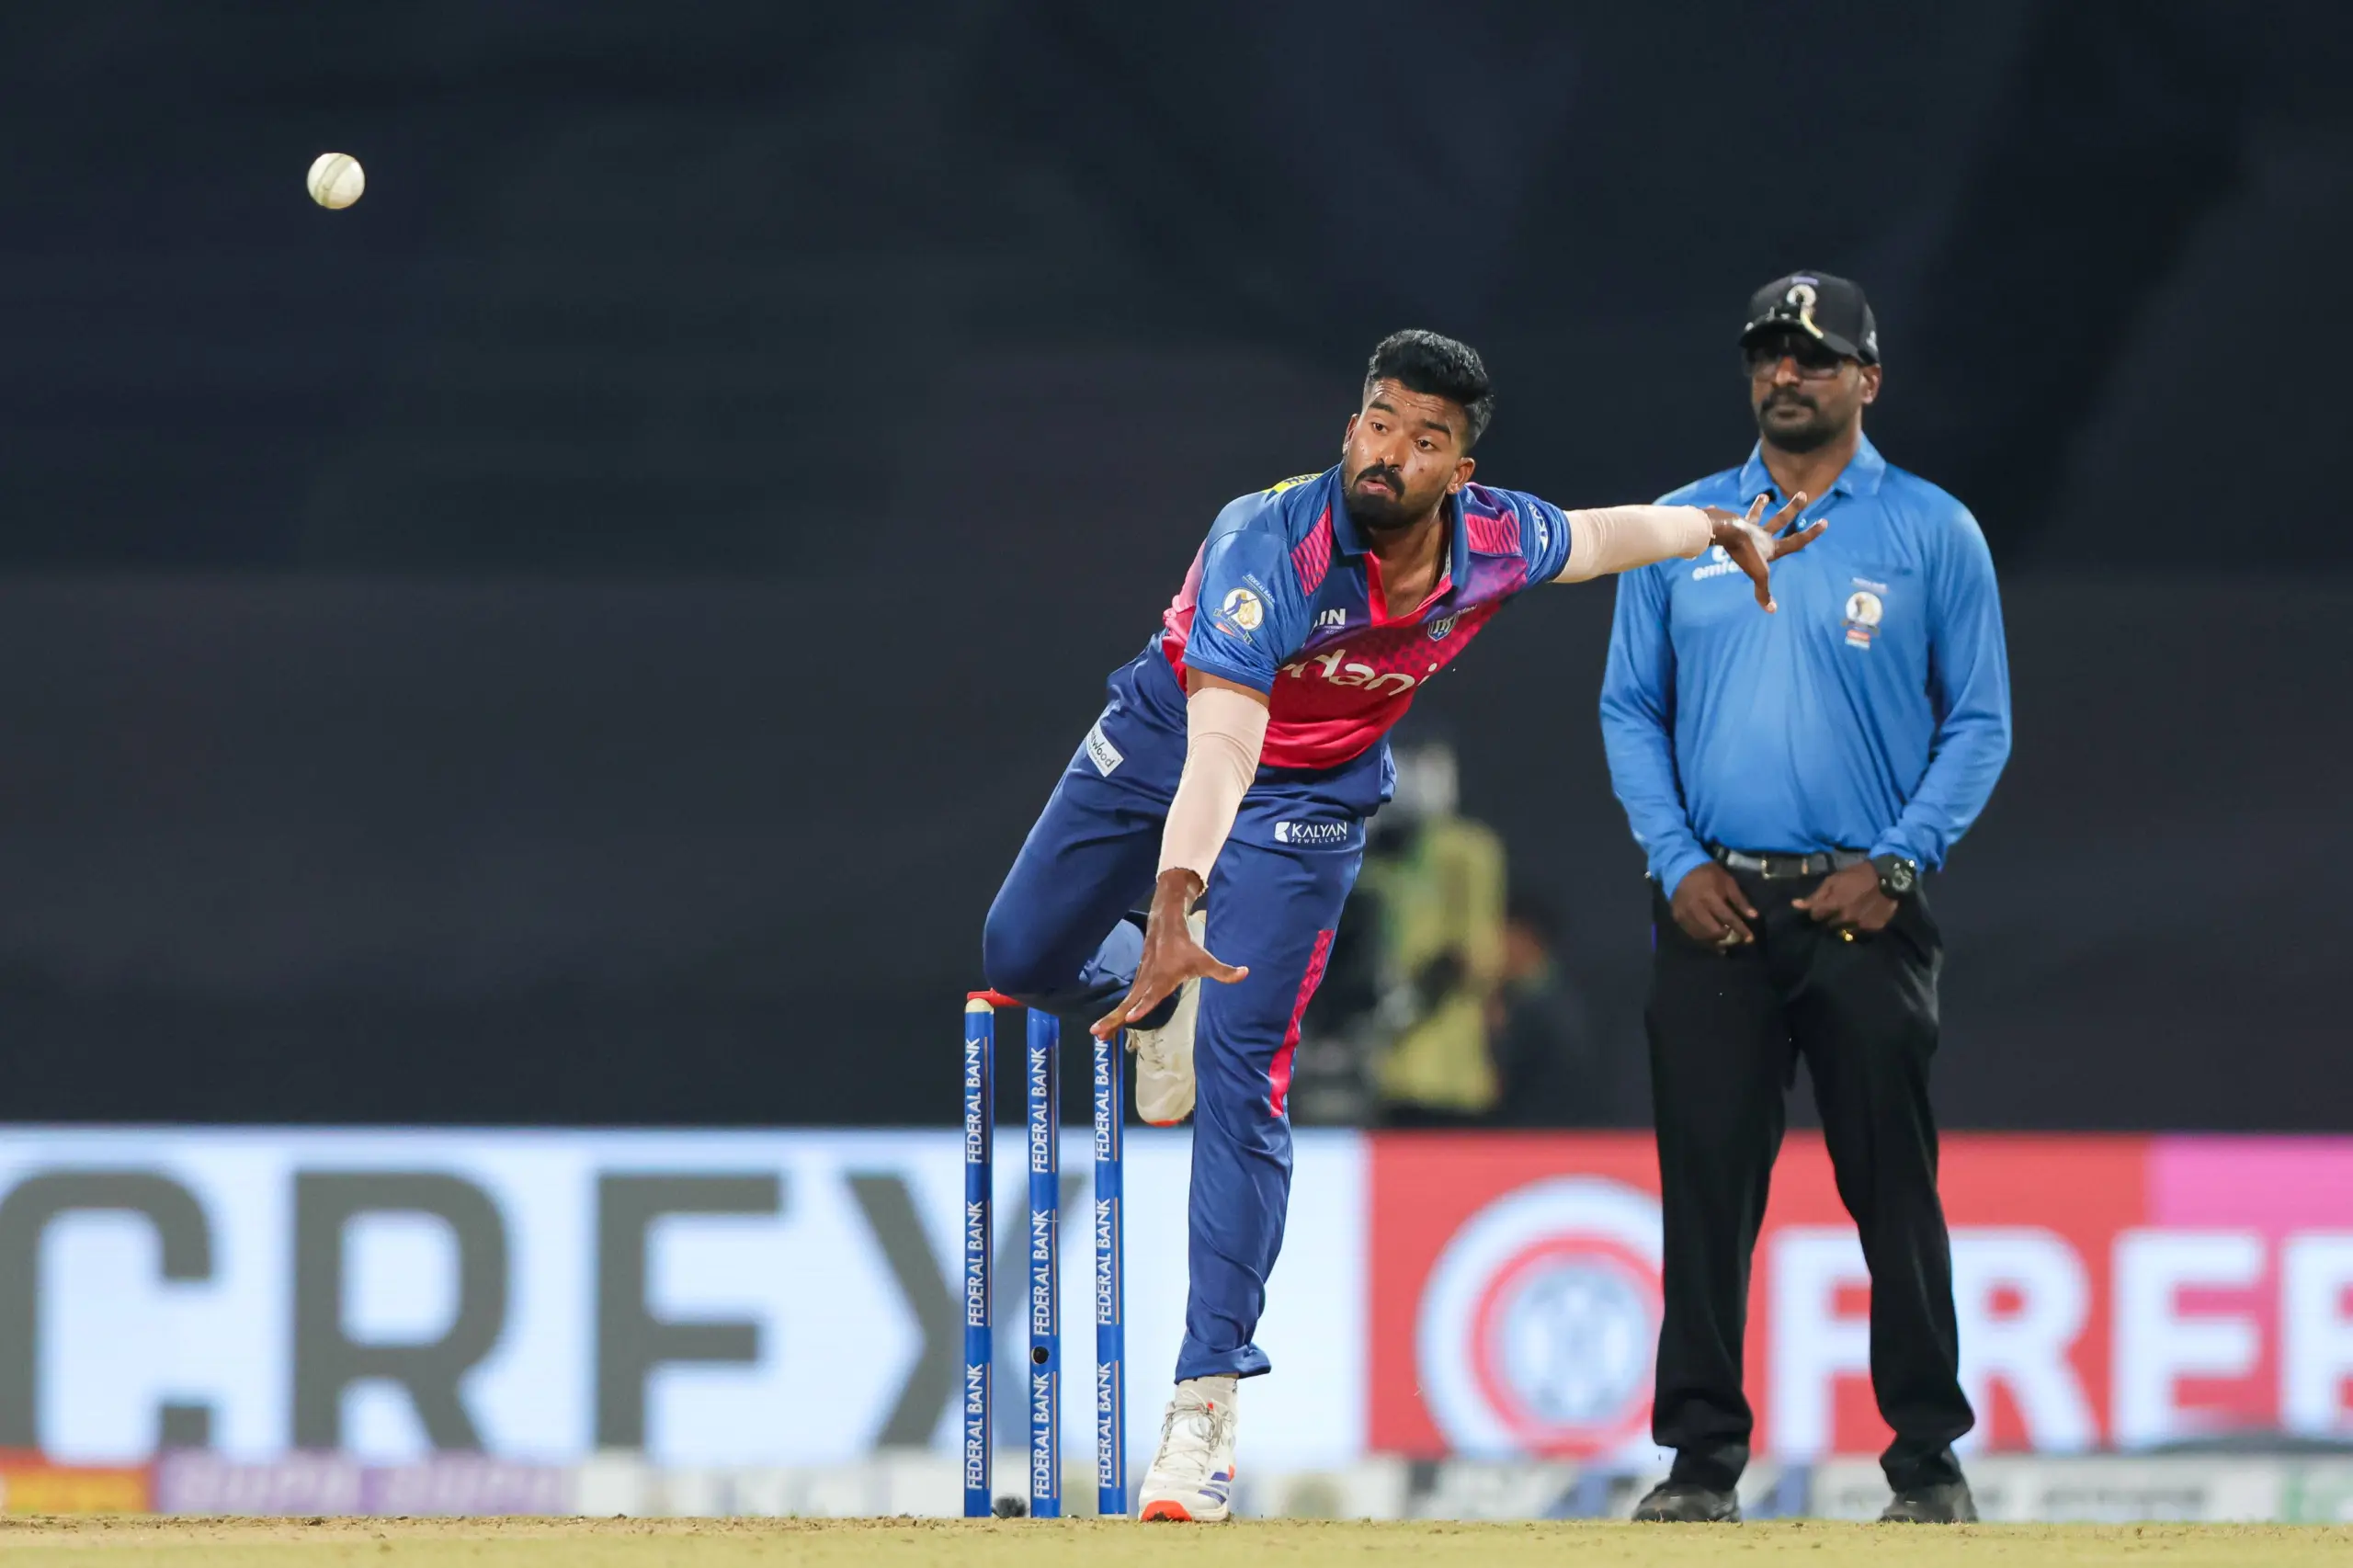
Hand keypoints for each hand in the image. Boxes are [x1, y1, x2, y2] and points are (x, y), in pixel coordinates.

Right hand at [1091, 869, 1248, 1038]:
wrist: (1164, 921)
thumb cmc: (1186, 944)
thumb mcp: (1205, 958)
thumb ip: (1223, 970)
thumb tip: (1245, 973)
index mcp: (1162, 978)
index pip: (1150, 995)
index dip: (1142, 1006)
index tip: (1130, 1017)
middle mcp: (1147, 981)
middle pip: (1128, 1003)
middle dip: (1113, 1018)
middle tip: (1097, 1032)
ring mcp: (1139, 980)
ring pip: (1123, 1003)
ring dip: (1110, 1019)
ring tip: (1098, 1035)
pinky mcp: (1137, 980)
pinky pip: (1125, 1000)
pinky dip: (1115, 1013)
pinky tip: (1109, 1027)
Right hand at [1670, 863, 1758, 947]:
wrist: (1682, 869)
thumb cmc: (1709, 874)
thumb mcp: (1728, 882)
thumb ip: (1740, 900)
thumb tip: (1754, 916)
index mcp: (1710, 897)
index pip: (1728, 918)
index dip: (1741, 930)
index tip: (1750, 939)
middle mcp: (1696, 908)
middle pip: (1714, 931)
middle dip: (1727, 937)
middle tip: (1734, 937)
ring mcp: (1685, 914)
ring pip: (1702, 935)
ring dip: (1715, 940)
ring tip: (1723, 939)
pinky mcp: (1678, 918)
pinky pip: (1692, 933)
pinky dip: (1703, 938)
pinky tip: (1710, 938)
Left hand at [1699, 493, 1827, 611]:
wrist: (1726, 532)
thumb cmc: (1745, 553)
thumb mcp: (1758, 575)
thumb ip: (1763, 592)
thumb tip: (1772, 610)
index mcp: (1771, 546)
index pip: (1796, 541)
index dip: (1811, 534)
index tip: (1825, 522)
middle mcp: (1761, 533)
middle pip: (1781, 519)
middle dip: (1794, 508)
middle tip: (1803, 494)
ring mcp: (1746, 526)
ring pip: (1756, 514)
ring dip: (1759, 506)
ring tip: (1764, 495)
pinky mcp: (1730, 522)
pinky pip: (1727, 518)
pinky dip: (1720, 514)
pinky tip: (1713, 508)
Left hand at [1792, 862, 1897, 933]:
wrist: (1889, 878)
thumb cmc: (1857, 876)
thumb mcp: (1833, 880)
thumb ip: (1815, 895)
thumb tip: (1795, 905)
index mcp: (1833, 905)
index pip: (1815, 916)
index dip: (1816, 911)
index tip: (1820, 907)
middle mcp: (1845, 919)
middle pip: (1828, 926)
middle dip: (1829, 918)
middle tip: (1836, 910)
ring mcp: (1860, 926)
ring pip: (1843, 931)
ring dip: (1843, 924)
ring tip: (1849, 913)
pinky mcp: (1873, 929)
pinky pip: (1859, 932)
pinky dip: (1858, 926)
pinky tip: (1861, 916)